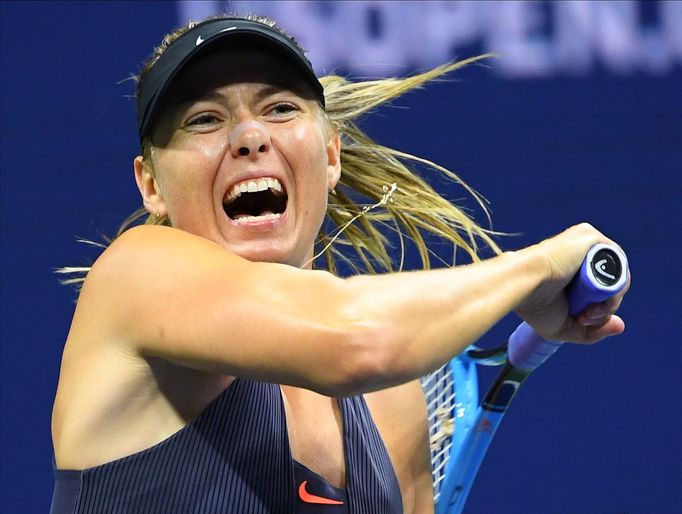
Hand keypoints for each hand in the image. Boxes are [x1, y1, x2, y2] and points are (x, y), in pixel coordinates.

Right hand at [515, 223, 629, 343]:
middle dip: (604, 308)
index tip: (581, 320)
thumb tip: (621, 326)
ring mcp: (588, 244)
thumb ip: (593, 330)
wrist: (523, 283)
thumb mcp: (565, 326)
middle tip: (584, 317)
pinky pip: (617, 264)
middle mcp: (582, 253)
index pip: (601, 290)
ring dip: (610, 300)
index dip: (598, 310)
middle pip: (612, 285)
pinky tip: (596, 296)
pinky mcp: (592, 238)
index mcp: (573, 268)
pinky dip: (613, 285)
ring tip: (588, 310)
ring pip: (617, 277)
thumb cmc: (535, 305)